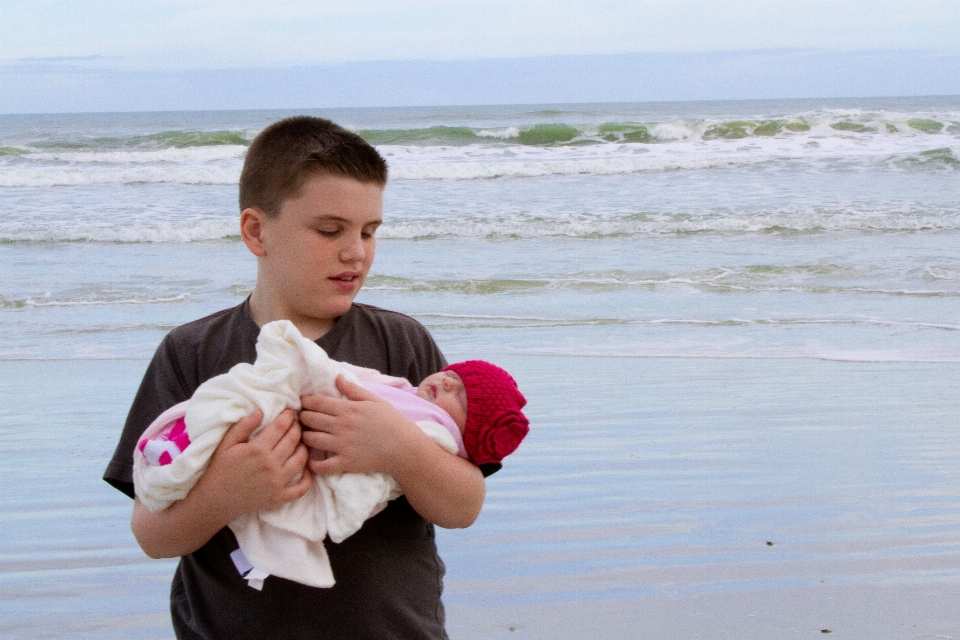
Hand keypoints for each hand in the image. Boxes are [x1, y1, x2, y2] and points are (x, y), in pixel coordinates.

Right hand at [203, 408, 311, 519]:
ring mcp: (277, 483)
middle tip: (298, 422)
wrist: (215, 499)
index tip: (291, 411)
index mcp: (258, 449)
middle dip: (298, 427)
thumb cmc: (220, 469)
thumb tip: (260, 411)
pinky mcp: (279, 498)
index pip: (281, 427)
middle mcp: (270, 465)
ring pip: (301, 460)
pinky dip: (309, 478)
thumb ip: (243, 426)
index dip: (288, 416)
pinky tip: (308, 468)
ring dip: (304, 447)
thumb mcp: (227, 443)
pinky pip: (301, 488)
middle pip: (293, 440)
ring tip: (301, 441)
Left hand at [301, 375, 486, 527]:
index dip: (304, 402)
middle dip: (301, 418)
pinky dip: (312, 464)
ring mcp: (341, 446)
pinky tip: (310, 460)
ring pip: (310, 440)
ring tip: (303, 436)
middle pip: (309, 420)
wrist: (405, 448)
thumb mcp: (374, 400)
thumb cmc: (392, 421)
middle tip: (300, 419)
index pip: (316, 403)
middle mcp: (341, 426)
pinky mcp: (345, 463)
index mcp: (347, 409)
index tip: (301, 403)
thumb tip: (336, 377)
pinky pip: (321, 466)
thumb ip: (353, 389)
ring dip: (303, 437)